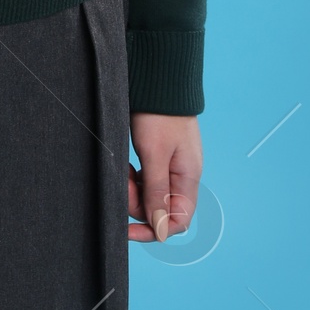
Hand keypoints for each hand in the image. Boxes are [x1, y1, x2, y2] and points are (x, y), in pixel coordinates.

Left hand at [127, 112, 201, 242]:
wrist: (158, 79)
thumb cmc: (160, 114)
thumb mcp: (155, 154)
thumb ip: (157, 191)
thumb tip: (160, 229)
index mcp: (188, 177)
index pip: (177, 221)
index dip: (153, 229)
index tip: (127, 229)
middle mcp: (181, 175)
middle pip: (159, 208)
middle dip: (137, 202)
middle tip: (122, 183)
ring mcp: (170, 165)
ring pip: (149, 193)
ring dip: (132, 188)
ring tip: (122, 169)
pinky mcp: (159, 156)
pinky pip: (145, 178)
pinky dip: (133, 177)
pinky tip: (125, 165)